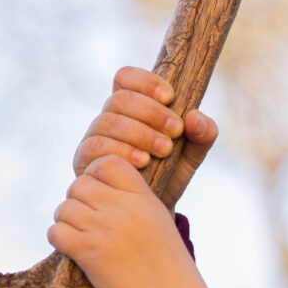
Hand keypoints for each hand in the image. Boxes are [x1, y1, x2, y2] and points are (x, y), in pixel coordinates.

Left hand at [48, 155, 223, 287]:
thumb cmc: (169, 270)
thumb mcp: (159, 224)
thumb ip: (134, 203)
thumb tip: (100, 192)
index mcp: (144, 197)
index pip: (107, 163)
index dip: (95, 175)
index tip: (97, 194)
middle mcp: (124, 208)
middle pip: (79, 185)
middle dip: (76, 201)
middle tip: (84, 221)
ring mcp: (105, 229)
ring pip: (64, 208)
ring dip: (66, 222)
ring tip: (78, 237)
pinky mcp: (89, 253)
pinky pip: (56, 232)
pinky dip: (59, 240)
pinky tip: (72, 250)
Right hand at [73, 67, 217, 212]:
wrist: (153, 209)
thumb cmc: (170, 174)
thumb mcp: (193, 153)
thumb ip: (203, 134)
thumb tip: (195, 118)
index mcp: (130, 106)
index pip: (126, 78)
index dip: (145, 81)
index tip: (171, 96)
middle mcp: (108, 117)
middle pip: (119, 99)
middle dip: (151, 113)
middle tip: (175, 132)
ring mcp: (93, 137)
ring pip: (108, 121)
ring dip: (139, 133)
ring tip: (164, 150)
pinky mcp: (84, 160)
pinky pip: (96, 147)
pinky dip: (122, 151)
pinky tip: (143, 162)